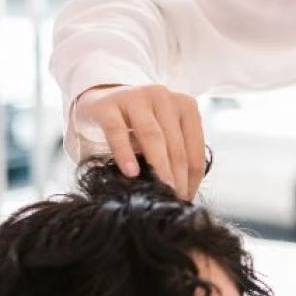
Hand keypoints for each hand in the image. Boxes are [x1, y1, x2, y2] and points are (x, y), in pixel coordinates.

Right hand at [76, 83, 207, 198]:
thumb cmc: (138, 123)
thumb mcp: (162, 133)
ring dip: (159, 165)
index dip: (193, 174)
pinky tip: (130, 172)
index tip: (188, 198)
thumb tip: (184, 191)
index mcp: (184, 105)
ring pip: (152, 135)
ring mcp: (135, 97)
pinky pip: (117, 131)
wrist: (101, 100)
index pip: (194, 145)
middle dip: (178, 174)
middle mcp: (163, 96)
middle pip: (175, 142)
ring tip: (162, 189)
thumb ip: (174, 154)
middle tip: (176, 199)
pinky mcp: (108, 105)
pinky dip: (125, 153)